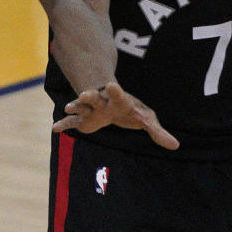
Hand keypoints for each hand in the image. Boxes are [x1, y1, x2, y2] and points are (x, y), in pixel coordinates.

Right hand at [53, 80, 179, 149]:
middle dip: (90, 96)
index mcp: (119, 101)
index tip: (111, 85)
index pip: (119, 95)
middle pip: (96, 97)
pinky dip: (65, 124)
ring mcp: (92, 110)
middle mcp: (103, 103)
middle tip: (85, 93)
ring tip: (68, 106)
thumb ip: (158, 132)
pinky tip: (56, 128)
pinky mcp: (84, 120)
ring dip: (76, 106)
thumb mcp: (147, 120)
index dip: (115, 91)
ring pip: (82, 106)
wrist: (113, 105)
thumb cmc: (132, 111)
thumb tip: (176, 146)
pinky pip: (72, 122)